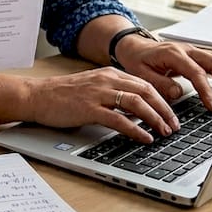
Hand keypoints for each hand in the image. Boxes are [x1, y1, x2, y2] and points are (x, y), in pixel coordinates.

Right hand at [27, 67, 176, 142]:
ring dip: (155, 118)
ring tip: (164, 132)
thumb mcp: (92, 88)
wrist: (36, 95)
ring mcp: (98, 94)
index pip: (145, 84)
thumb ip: (113, 94)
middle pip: (147, 92)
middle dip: (165, 110)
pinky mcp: (89, 109)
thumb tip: (136, 110)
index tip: (172, 114)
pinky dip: (136, 129)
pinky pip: (119, 119)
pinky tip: (144, 137)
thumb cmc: (62, 95)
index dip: (163, 100)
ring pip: (137, 103)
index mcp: (109, 74)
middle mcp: (107, 80)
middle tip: (175, 125)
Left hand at [115, 37, 211, 112]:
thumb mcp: (141, 74)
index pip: (197, 73)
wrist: (134, 47)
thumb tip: (178, 93)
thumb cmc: (137, 60)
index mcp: (173, 54)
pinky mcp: (196, 54)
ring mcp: (193, 50)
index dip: (207, 91)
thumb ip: (160, 84)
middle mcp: (186, 49)